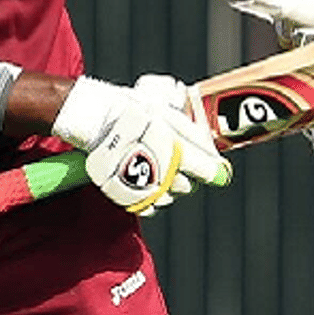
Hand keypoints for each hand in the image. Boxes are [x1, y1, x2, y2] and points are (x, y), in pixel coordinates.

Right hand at [51, 76, 231, 215]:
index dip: (215, 171)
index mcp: (176, 146)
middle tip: (177, 162)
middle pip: (186, 186)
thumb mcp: (164, 108)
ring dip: (167, 188)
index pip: (206, 168)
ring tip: (156, 170)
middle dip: (186, 176)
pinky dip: (149, 198)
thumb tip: (208, 142)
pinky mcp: (127, 194)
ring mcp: (144, 184)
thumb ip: (188, 128)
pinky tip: (144, 183)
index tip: (219, 172)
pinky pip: (147, 205)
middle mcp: (163, 168)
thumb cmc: (128, 108)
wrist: (94, 118)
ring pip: (168, 197)